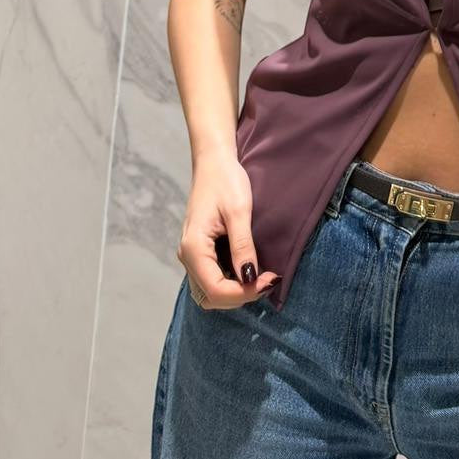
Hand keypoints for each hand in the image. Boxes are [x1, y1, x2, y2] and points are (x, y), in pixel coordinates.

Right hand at [179, 155, 278, 309]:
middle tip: (269, 280)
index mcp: (194, 247)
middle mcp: (188, 255)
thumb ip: (243, 246)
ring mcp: (192, 254)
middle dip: (240, 296)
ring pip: (209, 292)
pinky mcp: (200, 251)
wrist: (213, 161)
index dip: (244, 293)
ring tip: (261, 278)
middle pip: (210, 297)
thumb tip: (249, 279)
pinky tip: (249, 271)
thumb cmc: (226, 180)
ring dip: (234, 293)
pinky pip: (211, 279)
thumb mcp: (239, 211)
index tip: (270, 280)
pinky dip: (229, 284)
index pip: (216, 289)